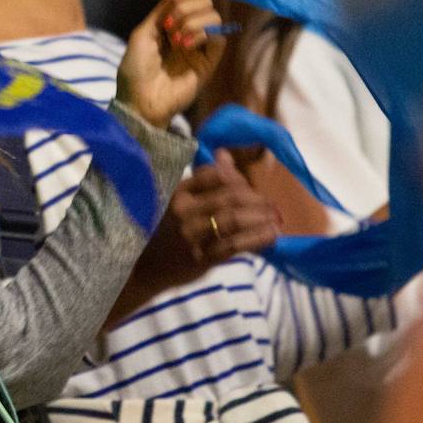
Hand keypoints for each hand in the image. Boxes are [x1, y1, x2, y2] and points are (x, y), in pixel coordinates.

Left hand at [116, 0, 224, 127]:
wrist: (140, 99)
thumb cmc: (136, 69)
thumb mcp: (143, 33)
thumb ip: (162, 12)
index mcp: (172, 23)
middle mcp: (189, 31)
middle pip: (205, 1)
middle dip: (186, 6)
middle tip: (169, 26)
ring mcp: (201, 46)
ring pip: (214, 16)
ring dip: (193, 21)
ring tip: (176, 39)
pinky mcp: (210, 62)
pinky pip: (219, 38)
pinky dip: (202, 35)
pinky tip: (185, 45)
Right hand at [170, 149, 280, 268]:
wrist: (145, 268)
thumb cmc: (165, 231)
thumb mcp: (179, 201)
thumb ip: (203, 180)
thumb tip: (226, 154)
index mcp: (178, 192)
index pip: (214, 175)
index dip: (238, 178)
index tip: (250, 188)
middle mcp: (184, 211)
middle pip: (229, 197)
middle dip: (256, 200)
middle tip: (273, 205)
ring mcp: (192, 235)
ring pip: (234, 220)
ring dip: (261, 217)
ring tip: (277, 218)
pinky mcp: (201, 258)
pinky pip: (234, 245)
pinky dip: (257, 238)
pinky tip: (271, 235)